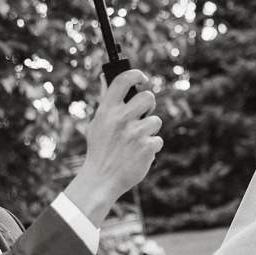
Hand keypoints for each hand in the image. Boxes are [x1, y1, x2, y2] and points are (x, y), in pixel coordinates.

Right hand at [64, 70, 163, 227]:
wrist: (101, 180)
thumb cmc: (100, 150)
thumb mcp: (97, 124)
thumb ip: (106, 101)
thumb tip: (105, 77)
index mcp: (107, 111)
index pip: (123, 80)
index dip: (135, 74)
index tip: (142, 78)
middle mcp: (121, 119)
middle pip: (148, 98)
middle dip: (148, 107)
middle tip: (142, 116)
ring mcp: (135, 133)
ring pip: (156, 121)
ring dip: (150, 130)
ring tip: (137, 140)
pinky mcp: (147, 148)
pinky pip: (158, 140)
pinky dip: (151, 147)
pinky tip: (139, 154)